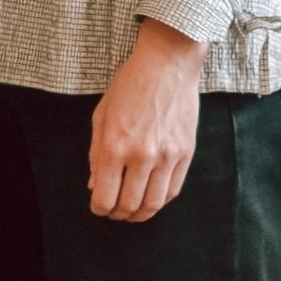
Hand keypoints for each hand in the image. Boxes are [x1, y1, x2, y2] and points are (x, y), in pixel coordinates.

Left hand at [88, 19, 203, 221]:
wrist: (167, 65)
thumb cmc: (130, 85)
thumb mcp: (102, 115)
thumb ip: (97, 154)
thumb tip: (95, 185)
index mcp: (116, 146)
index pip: (105, 197)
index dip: (99, 209)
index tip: (98, 207)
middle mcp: (143, 156)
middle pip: (129, 206)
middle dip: (118, 214)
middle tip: (114, 212)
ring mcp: (168, 156)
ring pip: (154, 204)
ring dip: (140, 214)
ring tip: (132, 210)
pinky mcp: (186, 153)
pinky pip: (173, 190)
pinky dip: (161, 200)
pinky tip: (151, 195)